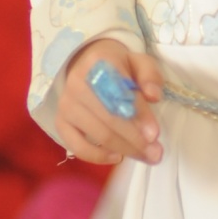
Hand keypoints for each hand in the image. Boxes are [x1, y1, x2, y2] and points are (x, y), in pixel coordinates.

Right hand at [57, 37, 163, 164]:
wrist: (88, 64)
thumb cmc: (118, 66)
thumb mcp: (139, 61)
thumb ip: (150, 76)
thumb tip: (154, 96)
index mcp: (99, 63)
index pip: (121, 93)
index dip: (139, 115)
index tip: (155, 134)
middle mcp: (77, 83)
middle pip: (110, 118)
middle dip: (136, 140)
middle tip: (156, 153)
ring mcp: (66, 104)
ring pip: (99, 135)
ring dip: (125, 149)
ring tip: (145, 156)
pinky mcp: (61, 122)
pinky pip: (77, 146)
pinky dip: (98, 156)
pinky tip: (117, 157)